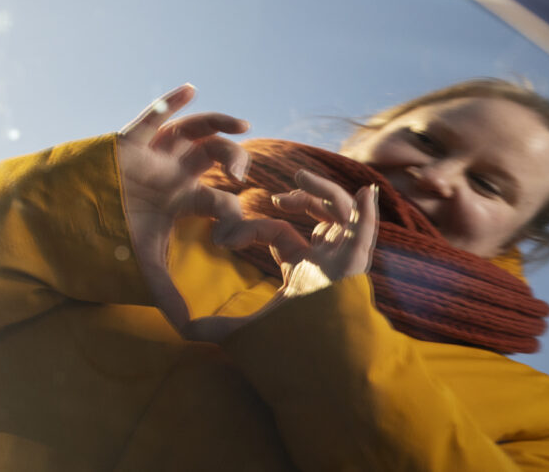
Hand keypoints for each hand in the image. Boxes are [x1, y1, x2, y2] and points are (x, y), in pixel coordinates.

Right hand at [116, 84, 303, 332]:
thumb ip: (168, 294)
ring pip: (194, 131)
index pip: (220, 198)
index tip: (231, 233)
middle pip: (215, 156)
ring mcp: (154, 154)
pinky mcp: (129, 141)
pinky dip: (171, 101)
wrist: (66, 225)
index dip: (233, 211)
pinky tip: (190, 90)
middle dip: (235, 160)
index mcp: (183, 199)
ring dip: (219, 124)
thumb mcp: (145, 267)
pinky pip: (153, 115)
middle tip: (243, 176)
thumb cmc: (108, 240)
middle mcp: (173, 172)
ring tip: (243, 128)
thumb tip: (187, 331)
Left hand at [183, 172, 378, 342]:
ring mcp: (342, 262)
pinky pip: (365, 233)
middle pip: (321, 213)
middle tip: (280, 189)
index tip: (222, 239)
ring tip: (300, 176)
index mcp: (302, 267)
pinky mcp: (355, 269)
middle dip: (303, 195)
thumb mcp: (246, 330)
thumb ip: (216, 326)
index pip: (279, 232)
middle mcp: (325, 260)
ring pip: (340, 213)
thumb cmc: (289, 351)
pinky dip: (367, 212)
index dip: (250, 228)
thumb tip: (181, 327)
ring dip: (324, 190)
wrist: (318, 372)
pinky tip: (364, 192)